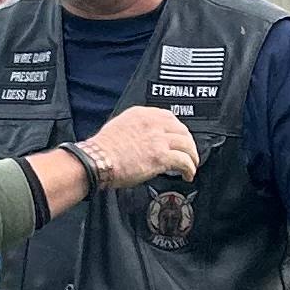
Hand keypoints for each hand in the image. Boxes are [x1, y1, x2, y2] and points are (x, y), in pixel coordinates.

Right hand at [84, 104, 199, 189]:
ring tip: (192, 166)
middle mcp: (153, 123)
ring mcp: (158, 139)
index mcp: (142, 114)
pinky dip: (190, 169)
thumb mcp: (119, 127)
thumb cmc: (102, 150)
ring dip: (192, 157)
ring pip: (187, 145)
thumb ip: (135, 129)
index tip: (179, 139)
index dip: (178, 129)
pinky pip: (184, 161)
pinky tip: (188, 175)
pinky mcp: (160, 156)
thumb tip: (143, 140)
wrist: (97, 160)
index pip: (169, 117)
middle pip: (182, 130)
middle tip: (189, 153)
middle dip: (188, 143)